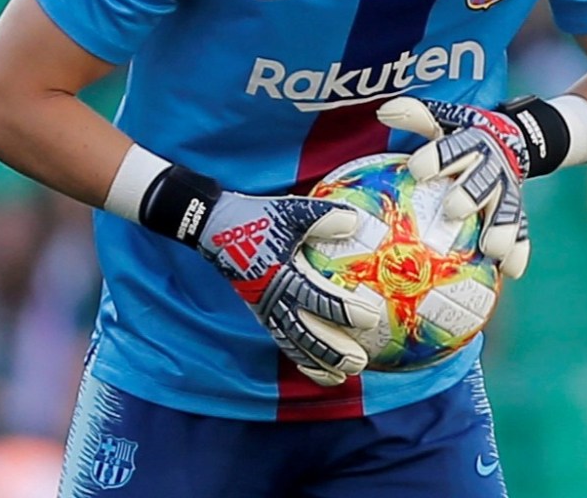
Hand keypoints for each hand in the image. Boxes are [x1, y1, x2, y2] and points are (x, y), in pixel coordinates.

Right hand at [196, 189, 380, 385]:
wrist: (216, 228)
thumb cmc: (257, 217)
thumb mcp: (290, 211)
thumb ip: (322, 217)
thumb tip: (355, 222)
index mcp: (283, 275)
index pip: (318, 298)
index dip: (344, 310)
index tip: (370, 318)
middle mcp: (273, 299)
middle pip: (306, 333)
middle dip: (333, 350)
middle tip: (360, 362)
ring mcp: (265, 309)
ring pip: (294, 343)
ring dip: (318, 361)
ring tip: (343, 376)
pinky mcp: (261, 312)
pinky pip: (281, 341)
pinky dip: (300, 358)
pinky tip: (319, 370)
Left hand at [377, 97, 531, 278]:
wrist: (512, 139)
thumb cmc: (462, 136)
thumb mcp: (443, 121)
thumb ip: (415, 116)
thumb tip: (383, 112)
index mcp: (471, 143)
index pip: (453, 149)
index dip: (437, 158)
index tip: (417, 169)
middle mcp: (491, 167)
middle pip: (482, 181)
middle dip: (470, 194)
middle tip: (453, 209)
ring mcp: (507, 192)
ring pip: (507, 210)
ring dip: (500, 229)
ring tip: (491, 249)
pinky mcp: (518, 213)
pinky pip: (522, 233)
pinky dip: (518, 252)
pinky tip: (510, 271)